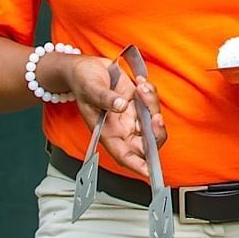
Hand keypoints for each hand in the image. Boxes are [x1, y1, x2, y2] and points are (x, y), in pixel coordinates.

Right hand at [68, 56, 166, 179]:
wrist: (85, 66)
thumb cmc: (82, 81)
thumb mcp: (90, 88)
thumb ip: (105, 98)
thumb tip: (121, 105)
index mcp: (107, 132)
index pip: (125, 155)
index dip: (138, 165)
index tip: (150, 172)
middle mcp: (122, 127)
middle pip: (147, 141)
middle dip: (156, 131)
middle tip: (155, 116)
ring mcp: (131, 115)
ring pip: (153, 120)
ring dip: (152, 104)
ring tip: (141, 87)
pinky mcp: (137, 101)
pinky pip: (152, 102)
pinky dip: (151, 92)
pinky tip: (140, 82)